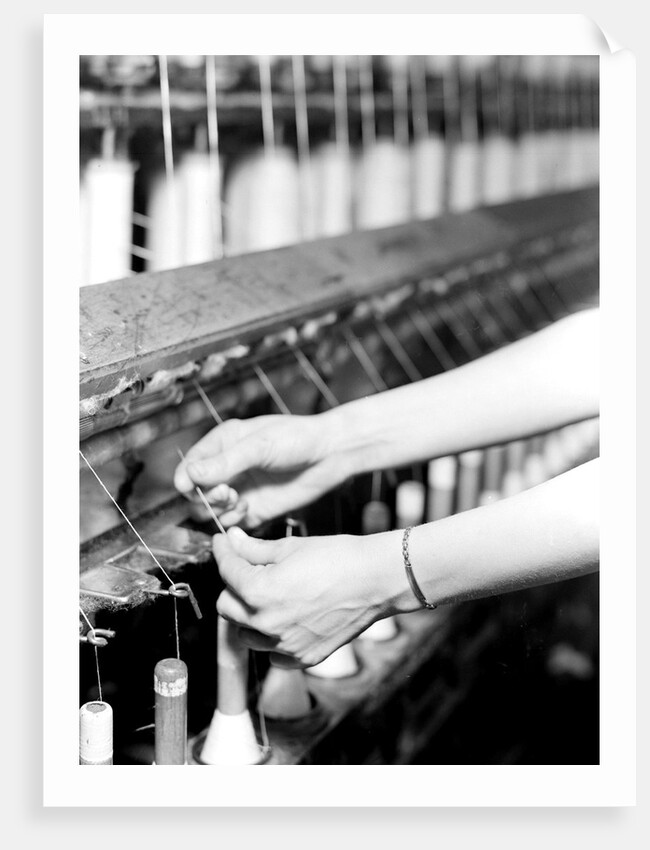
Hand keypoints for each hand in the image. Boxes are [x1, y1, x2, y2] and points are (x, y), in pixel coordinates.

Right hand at [173, 413, 351, 528]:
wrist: (329, 455)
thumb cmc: (297, 438)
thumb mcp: (259, 446)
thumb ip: (225, 462)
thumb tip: (191, 473)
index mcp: (223, 443)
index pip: (190, 464)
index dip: (186, 478)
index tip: (189, 487)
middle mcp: (228, 468)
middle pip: (196, 492)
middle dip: (206, 495)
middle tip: (228, 492)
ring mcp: (240, 490)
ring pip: (210, 511)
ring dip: (218, 510)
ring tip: (239, 500)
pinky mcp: (254, 510)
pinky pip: (231, 523)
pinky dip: (233, 521)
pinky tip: (248, 510)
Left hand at [212, 526, 406, 667]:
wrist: (377, 580)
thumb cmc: (338, 558)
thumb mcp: (290, 547)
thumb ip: (254, 549)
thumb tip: (232, 540)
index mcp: (259, 592)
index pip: (226, 571)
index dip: (223, 551)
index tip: (224, 543)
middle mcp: (266, 624)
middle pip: (226, 607)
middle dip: (232, 585)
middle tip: (248, 568)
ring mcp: (285, 645)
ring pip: (245, 634)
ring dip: (248, 615)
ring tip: (267, 595)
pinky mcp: (303, 657)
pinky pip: (273, 653)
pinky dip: (272, 637)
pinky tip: (285, 618)